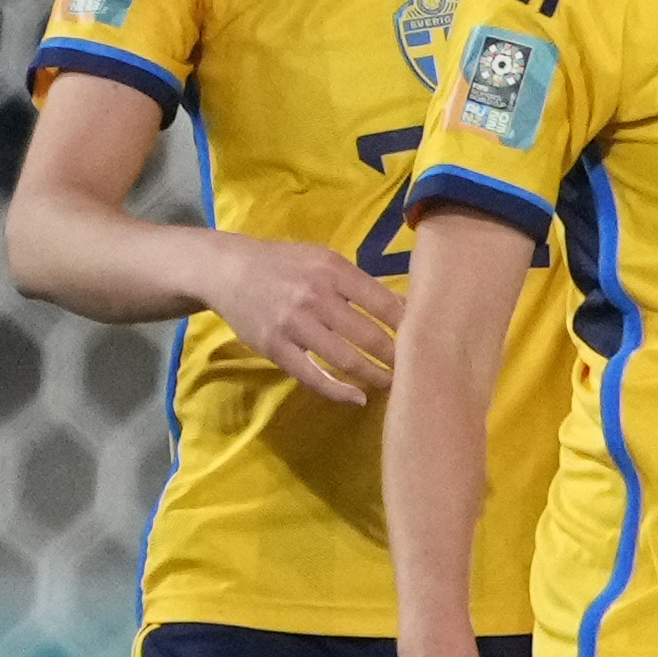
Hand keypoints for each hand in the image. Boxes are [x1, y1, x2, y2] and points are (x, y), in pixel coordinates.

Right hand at [193, 232, 399, 405]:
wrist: (229, 270)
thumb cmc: (284, 263)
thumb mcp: (322, 258)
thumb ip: (356, 281)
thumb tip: (401, 308)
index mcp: (333, 271)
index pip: (383, 302)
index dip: (409, 325)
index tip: (428, 340)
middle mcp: (316, 297)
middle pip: (370, 335)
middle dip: (398, 357)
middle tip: (419, 370)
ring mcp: (294, 325)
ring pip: (346, 359)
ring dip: (375, 376)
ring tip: (395, 385)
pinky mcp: (276, 348)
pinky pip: (312, 376)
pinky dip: (338, 392)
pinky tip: (357, 398)